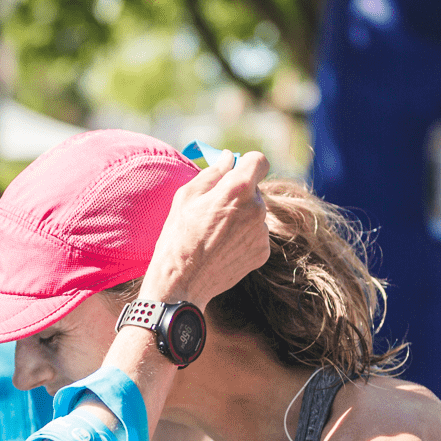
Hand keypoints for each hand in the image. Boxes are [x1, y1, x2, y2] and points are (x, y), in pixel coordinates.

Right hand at [140, 150, 270, 309]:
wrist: (181, 283)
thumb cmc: (178, 237)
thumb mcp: (186, 197)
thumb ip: (212, 173)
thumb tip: (228, 158)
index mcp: (238, 189)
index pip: (258, 160)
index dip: (246, 163)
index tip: (234, 171)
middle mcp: (257, 208)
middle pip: (255, 189)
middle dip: (238, 194)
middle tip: (212, 210)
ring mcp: (261, 232)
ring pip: (255, 213)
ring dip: (240, 217)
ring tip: (214, 234)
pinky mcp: (262, 252)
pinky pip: (255, 235)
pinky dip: (242, 238)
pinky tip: (221, 248)